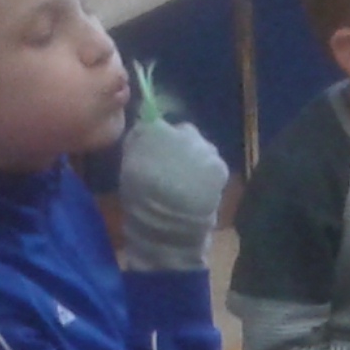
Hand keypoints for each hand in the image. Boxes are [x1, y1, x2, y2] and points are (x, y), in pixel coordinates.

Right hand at [116, 119, 229, 270]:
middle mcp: (183, 133)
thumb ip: (136, 143)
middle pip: (183, 132)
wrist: (169, 225)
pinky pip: (214, 163)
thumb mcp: (128, 167)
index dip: (155, 137)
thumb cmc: (141, 198)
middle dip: (179, 144)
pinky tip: (200, 187)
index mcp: (154, 131)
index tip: (153, 151)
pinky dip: (208, 172)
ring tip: (188, 179)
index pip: (155, 123)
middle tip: (173, 166)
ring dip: (196, 157)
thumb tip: (144, 129)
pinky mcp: (221, 166)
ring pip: (201, 146)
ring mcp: (205, 148)